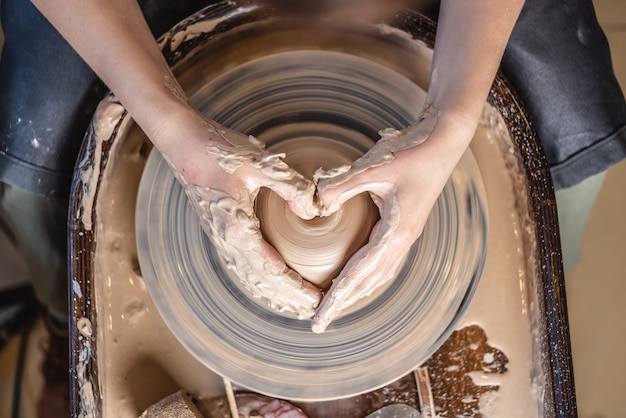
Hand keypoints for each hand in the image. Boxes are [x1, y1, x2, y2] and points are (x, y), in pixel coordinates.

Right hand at [158, 110, 322, 318]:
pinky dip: (259, 281)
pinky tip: (270, 281)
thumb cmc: (218, 151)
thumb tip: (314, 212)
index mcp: (237, 229)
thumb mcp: (259, 163)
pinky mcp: (219, 230)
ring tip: (296, 305)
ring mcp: (220, 237)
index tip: (319, 299)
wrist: (182, 142)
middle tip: (315, 309)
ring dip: (273, 294)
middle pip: (260, 283)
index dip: (296, 289)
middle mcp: (226, 240)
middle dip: (287, 300)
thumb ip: (291, 186)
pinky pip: (241, 265)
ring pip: (248, 278)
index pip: (272, 271)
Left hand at [311, 107, 473, 332]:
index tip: (319, 318)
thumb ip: (342, 186)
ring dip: (356, 291)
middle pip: (368, 282)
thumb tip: (316, 207)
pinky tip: (356, 274)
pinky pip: (383, 259)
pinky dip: (366, 274)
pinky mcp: (405, 225)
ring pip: (377, 274)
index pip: (359, 274)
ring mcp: (405, 234)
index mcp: (396, 233)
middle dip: (343, 302)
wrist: (445, 142)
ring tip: (334, 304)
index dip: (337, 298)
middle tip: (319, 321)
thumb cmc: (414, 153)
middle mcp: (402, 240)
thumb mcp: (374, 169)